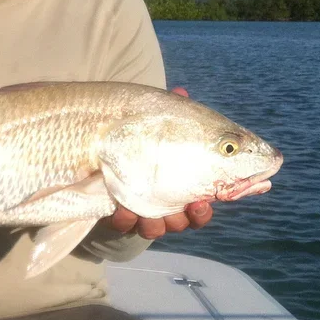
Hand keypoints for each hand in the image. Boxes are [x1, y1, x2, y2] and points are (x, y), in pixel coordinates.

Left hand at [102, 86, 213, 238]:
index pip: (209, 199)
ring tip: (156, 213)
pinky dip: (127, 219)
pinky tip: (124, 209)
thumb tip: (181, 91)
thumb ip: (170, 113)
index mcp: (184, 186)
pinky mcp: (121, 217)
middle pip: (190, 220)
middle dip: (195, 215)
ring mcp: (145, 213)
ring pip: (161, 228)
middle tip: (196, 204)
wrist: (101, 161)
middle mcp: (168, 205)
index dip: (218, 201)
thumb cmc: (141, 144)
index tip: (216, 196)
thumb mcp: (154, 126)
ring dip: (161, 222)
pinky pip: (126, 226)